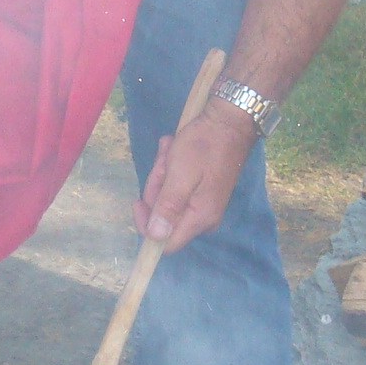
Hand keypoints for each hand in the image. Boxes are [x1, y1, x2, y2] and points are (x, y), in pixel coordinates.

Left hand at [133, 98, 255, 251]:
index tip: (137, 201)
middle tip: (164, 161)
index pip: (164, 243)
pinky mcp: (201, 190)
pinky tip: (173, 149)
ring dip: (162, 172)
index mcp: (199, 218)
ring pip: (166, 197)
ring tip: (170, 149)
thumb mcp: (180, 175)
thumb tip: (154, 237)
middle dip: (157, 186)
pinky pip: (175, 186)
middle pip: (163, 216)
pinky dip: (170, 167)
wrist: (228, 122)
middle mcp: (202, 217)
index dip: (146, 225)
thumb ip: (168, 207)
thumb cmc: (204, 146)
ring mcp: (202, 203)